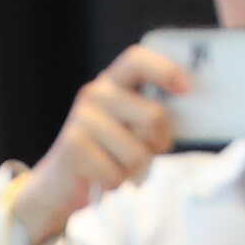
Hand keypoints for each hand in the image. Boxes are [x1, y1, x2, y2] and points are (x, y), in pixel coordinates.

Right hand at [9, 41, 187, 244]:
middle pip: (153, 116)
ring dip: (136, 170)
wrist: (58, 185)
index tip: (186, 89)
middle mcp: (95, 94)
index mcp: (112, 83)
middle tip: (149, 152)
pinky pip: (117, 174)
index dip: (165, 70)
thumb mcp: (131, 128)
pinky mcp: (73, 147)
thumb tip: (187, 111)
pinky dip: (115, 184)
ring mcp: (82, 120)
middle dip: (160, 143)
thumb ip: (153, 117)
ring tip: (119, 166)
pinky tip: (101, 178)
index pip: (136, 60)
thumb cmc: (108, 155)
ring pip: (138, 153)